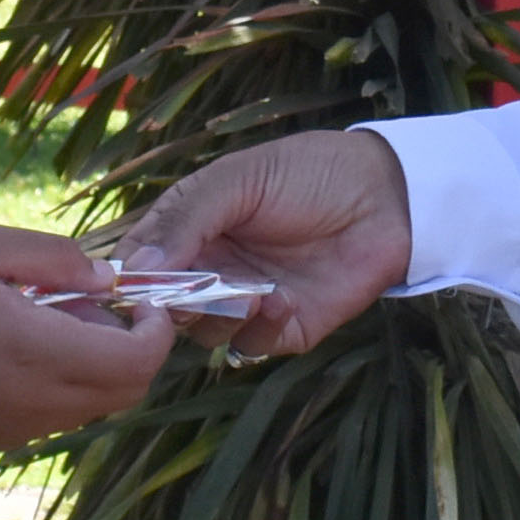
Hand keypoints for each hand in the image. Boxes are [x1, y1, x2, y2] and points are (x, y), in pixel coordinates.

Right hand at [0, 223, 174, 455]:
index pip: (137, 363)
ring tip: (55, 322)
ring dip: (95, 370)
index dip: (158, 331)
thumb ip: (53, 258)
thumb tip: (108, 278)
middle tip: (104, 308)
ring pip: (88, 410)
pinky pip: (48, 420)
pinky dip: (58, 388)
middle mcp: (34, 406)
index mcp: (37, 353)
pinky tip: (16, 352)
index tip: (144, 299)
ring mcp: (11, 433)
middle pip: (124, 393)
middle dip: (134, 351)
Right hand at [112, 129, 411, 357]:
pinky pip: (253, 347)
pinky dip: (261, 330)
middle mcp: (213, 269)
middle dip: (175, 306)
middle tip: (194, 293)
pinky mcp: (285, 328)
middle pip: (166, 308)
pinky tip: (281, 301)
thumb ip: (185, 220)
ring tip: (250, 294)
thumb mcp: (237, 181)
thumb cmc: (309, 172)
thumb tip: (139, 269)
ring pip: (205, 335)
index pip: (141, 265)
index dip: (132, 281)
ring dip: (220, 318)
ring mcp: (248, 301)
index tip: (135, 288)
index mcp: (191, 229)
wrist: (387, 195)